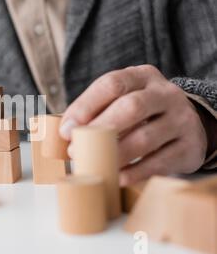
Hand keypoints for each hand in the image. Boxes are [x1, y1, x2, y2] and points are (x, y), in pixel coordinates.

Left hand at [59, 65, 207, 185]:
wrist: (189, 125)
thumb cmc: (141, 113)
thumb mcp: (123, 100)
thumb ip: (96, 111)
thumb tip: (64, 133)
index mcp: (143, 76)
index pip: (112, 84)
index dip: (85, 107)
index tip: (65, 130)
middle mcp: (165, 94)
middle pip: (131, 107)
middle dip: (99, 130)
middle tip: (75, 150)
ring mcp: (182, 120)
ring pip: (145, 137)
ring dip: (113, 154)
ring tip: (93, 165)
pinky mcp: (190, 147)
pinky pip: (159, 162)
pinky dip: (134, 172)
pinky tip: (117, 177)